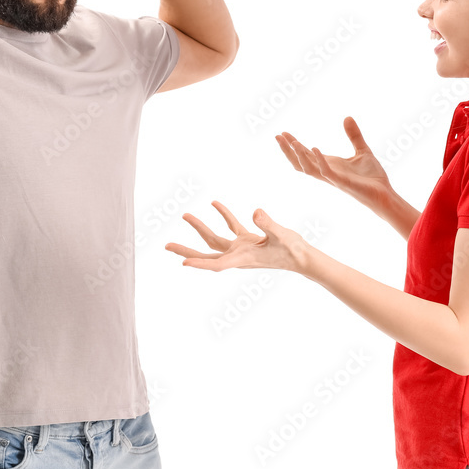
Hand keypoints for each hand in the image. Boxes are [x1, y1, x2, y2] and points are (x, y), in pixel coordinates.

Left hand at [165, 201, 310, 272]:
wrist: (302, 257)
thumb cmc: (293, 250)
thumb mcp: (281, 235)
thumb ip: (268, 224)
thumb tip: (255, 212)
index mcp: (242, 258)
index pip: (216, 264)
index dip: (200, 264)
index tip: (183, 264)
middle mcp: (237, 255)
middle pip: (206, 254)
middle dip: (186, 250)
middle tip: (166, 246)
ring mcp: (241, 248)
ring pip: (214, 239)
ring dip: (200, 228)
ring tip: (185, 215)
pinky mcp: (247, 241)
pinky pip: (231, 227)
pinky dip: (223, 216)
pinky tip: (215, 203)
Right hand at [276, 116, 392, 211]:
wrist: (384, 193)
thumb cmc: (372, 177)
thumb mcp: (362, 150)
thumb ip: (354, 135)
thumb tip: (347, 117)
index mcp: (329, 164)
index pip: (305, 154)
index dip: (293, 144)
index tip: (283, 133)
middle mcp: (327, 172)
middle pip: (300, 162)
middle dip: (288, 150)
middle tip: (278, 136)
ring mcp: (333, 178)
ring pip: (309, 168)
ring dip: (299, 155)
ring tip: (292, 142)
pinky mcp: (342, 182)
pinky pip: (326, 172)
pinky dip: (319, 160)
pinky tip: (315, 148)